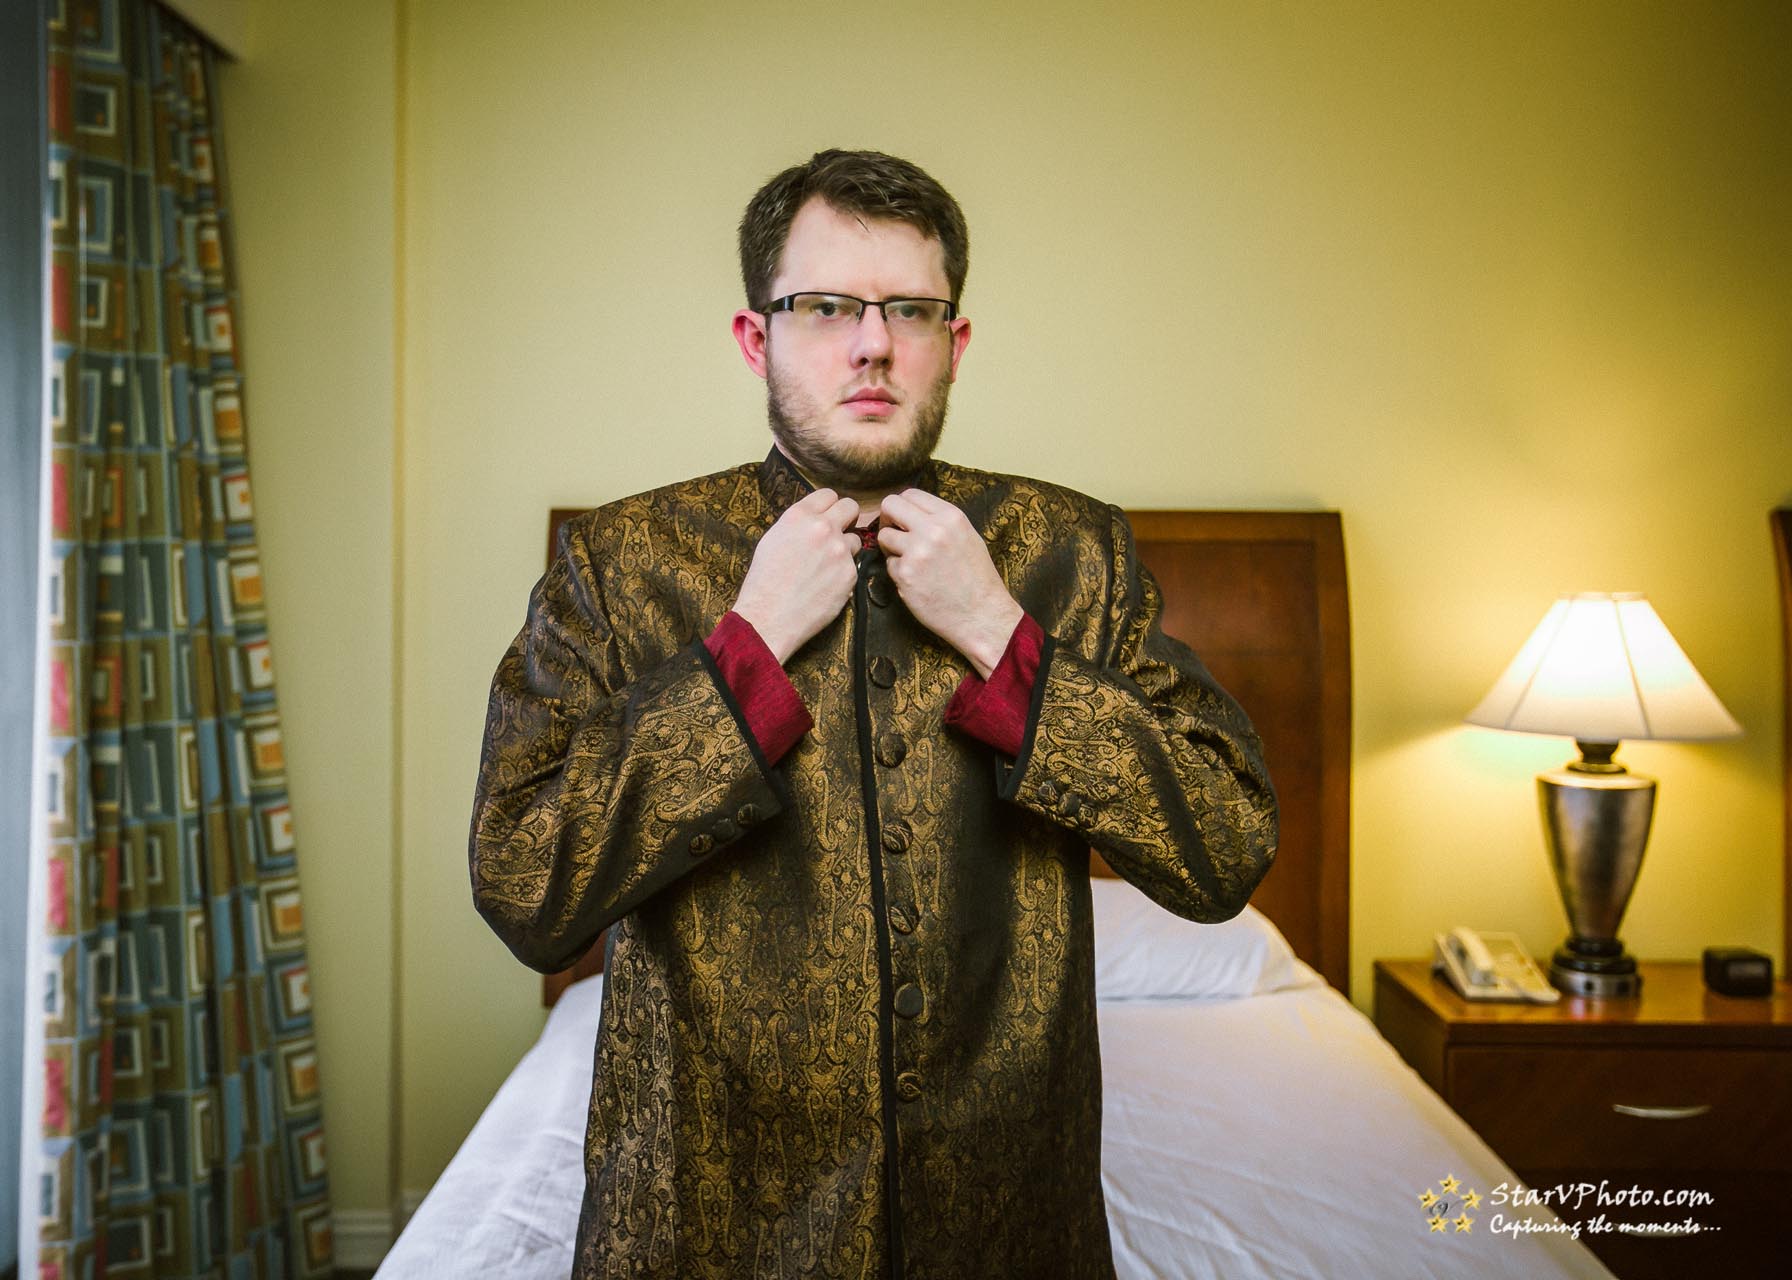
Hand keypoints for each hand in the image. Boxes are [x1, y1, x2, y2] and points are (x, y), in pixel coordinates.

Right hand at [733, 488, 861, 663]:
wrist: (769, 617)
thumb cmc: (764, 581)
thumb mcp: (773, 539)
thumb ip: (799, 524)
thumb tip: (816, 519)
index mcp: (799, 515)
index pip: (828, 494)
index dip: (828, 506)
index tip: (828, 516)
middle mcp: (823, 528)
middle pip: (850, 507)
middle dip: (846, 518)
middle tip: (838, 532)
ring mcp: (839, 550)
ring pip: (855, 539)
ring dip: (845, 549)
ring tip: (825, 567)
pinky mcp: (850, 574)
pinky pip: (854, 566)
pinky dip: (844, 573)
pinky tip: (826, 585)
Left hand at [877, 490, 1023, 678]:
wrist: (982, 614)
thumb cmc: (977, 579)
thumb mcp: (967, 537)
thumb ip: (939, 521)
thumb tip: (911, 512)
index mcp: (951, 516)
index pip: (910, 494)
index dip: (902, 508)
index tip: (902, 520)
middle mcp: (933, 529)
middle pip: (889, 505)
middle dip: (887, 520)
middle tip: (894, 535)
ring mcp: (918, 552)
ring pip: (884, 536)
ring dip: (891, 548)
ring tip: (909, 562)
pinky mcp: (906, 574)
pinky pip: (888, 564)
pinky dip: (897, 572)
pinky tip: (916, 581)